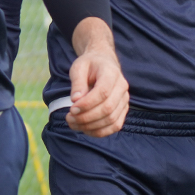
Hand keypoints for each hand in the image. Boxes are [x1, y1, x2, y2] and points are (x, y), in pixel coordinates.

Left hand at [68, 17, 129, 136]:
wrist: (103, 63)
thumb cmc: (89, 65)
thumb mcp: (78, 67)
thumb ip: (77, 82)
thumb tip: (76, 100)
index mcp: (112, 73)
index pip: (103, 92)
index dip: (87, 104)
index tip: (71, 109)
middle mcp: (122, 88)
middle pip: (108, 108)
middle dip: (87, 117)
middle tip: (69, 118)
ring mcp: (125, 100)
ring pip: (112, 120)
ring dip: (91, 126)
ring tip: (73, 124)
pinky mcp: (123, 110)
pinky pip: (115, 126)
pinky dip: (100, 131)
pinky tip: (85, 129)